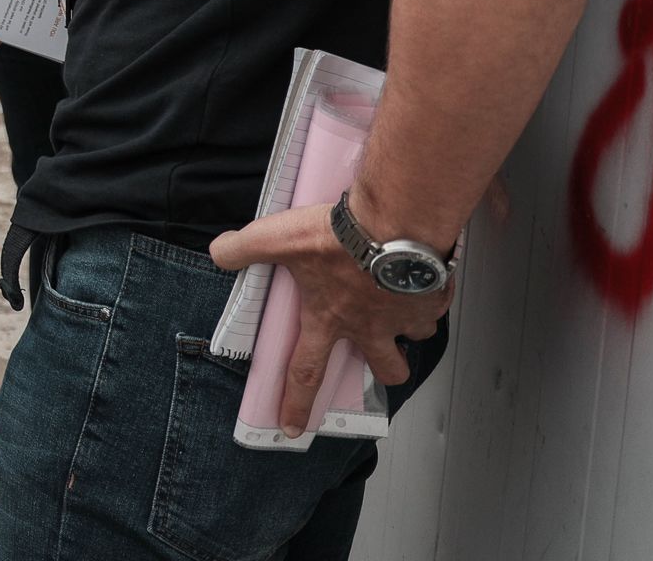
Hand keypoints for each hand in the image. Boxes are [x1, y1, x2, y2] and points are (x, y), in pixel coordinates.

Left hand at [209, 202, 447, 436]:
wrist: (395, 223)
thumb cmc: (338, 237)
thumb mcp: (277, 238)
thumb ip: (242, 247)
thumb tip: (219, 252)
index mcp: (329, 319)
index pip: (306, 372)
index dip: (296, 402)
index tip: (293, 429)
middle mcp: (370, 326)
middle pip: (385, 368)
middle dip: (387, 371)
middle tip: (385, 361)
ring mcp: (404, 316)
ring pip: (414, 337)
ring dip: (408, 327)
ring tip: (401, 305)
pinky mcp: (432, 298)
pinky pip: (433, 305)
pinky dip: (428, 295)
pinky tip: (419, 276)